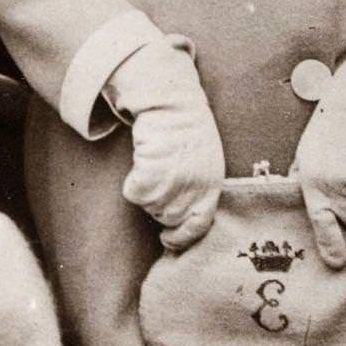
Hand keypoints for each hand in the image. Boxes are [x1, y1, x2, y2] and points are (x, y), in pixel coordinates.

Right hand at [108, 39, 224, 251]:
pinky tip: (143, 162)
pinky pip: (135, 193)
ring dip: (146, 191)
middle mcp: (196, 187)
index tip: (167, 240)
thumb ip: (199, 193)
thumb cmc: (188, 133)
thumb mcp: (207, 165)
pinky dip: (133, 182)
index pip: (199, 227)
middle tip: (160, 180)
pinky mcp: (153, 171)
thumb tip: (179, 224)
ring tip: (154, 166)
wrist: (173, 104)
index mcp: (213, 187)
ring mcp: (175, 181)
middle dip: (159, 206)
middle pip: (167, 218)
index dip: (181, 238)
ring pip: (149, 206)